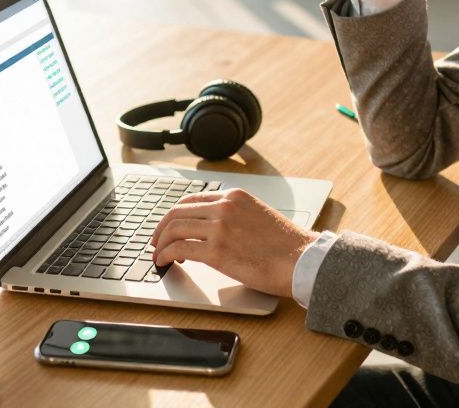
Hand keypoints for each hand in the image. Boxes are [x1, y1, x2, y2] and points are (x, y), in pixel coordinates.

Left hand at [151, 188, 319, 297]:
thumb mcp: (259, 216)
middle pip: (178, 212)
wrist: (302, 259)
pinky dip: (165, 255)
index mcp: (235, 196)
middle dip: (162, 227)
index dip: (176, 214)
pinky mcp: (217, 251)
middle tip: (156, 240)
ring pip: (175, 229)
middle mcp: (224, 207)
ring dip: (161, 242)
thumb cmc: (287, 245)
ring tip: (158, 254)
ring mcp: (219, 227)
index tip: (169, 225)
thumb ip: (236, 217)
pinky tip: (163, 262)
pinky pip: (179, 249)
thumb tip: (215, 231)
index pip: (194, 200)